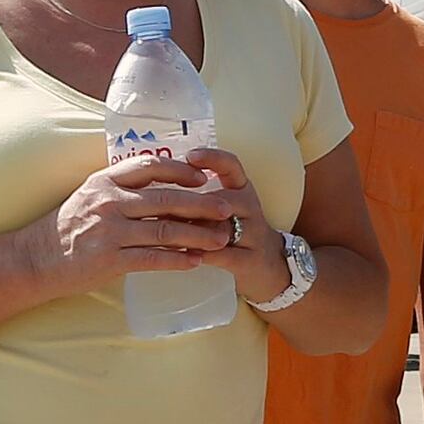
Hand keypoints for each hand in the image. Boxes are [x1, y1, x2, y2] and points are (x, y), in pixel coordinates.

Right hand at [39, 154, 251, 292]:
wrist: (36, 258)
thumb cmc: (68, 226)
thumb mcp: (90, 194)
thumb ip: (121, 187)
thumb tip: (162, 182)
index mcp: (105, 181)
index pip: (150, 167)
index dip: (181, 170)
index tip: (204, 176)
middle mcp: (108, 202)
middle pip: (165, 199)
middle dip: (201, 204)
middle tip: (227, 208)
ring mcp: (109, 231)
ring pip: (164, 229)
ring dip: (197, 235)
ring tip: (221, 238)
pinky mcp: (109, 259)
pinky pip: (152, 258)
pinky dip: (177, 260)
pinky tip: (195, 261)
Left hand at [150, 146, 288, 299]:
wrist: (270, 267)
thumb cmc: (236, 232)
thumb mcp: (224, 207)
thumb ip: (196, 195)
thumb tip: (153, 183)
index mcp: (242, 189)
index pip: (231, 165)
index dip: (212, 159)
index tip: (190, 156)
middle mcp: (250, 207)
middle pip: (218, 200)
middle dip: (186, 205)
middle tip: (155, 208)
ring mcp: (254, 234)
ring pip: (219, 228)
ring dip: (189, 230)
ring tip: (161, 232)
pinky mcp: (251, 260)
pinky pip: (222, 254)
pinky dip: (200, 253)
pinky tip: (180, 255)